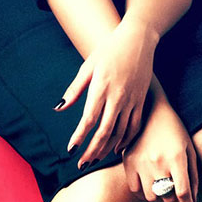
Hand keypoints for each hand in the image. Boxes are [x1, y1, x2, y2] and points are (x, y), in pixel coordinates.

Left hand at [55, 15, 158, 167]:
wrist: (137, 38)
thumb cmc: (110, 49)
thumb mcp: (89, 65)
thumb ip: (75, 88)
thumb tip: (60, 107)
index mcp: (101, 87)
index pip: (89, 119)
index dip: (79, 137)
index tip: (71, 149)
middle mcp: (117, 96)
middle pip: (104, 131)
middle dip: (92, 150)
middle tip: (82, 163)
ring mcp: (131, 99)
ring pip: (120, 132)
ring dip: (107, 148)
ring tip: (96, 158)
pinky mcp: (141, 99)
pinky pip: (134, 126)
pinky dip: (126, 140)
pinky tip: (117, 148)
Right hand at [122, 99, 197, 201]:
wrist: (150, 107)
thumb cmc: (174, 128)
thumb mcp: (188, 148)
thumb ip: (193, 175)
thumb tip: (192, 200)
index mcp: (176, 158)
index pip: (183, 193)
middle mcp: (158, 162)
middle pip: (167, 197)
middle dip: (174, 195)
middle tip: (174, 186)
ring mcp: (141, 162)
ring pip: (151, 196)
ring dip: (158, 193)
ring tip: (162, 181)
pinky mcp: (128, 161)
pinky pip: (135, 189)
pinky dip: (143, 190)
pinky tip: (149, 180)